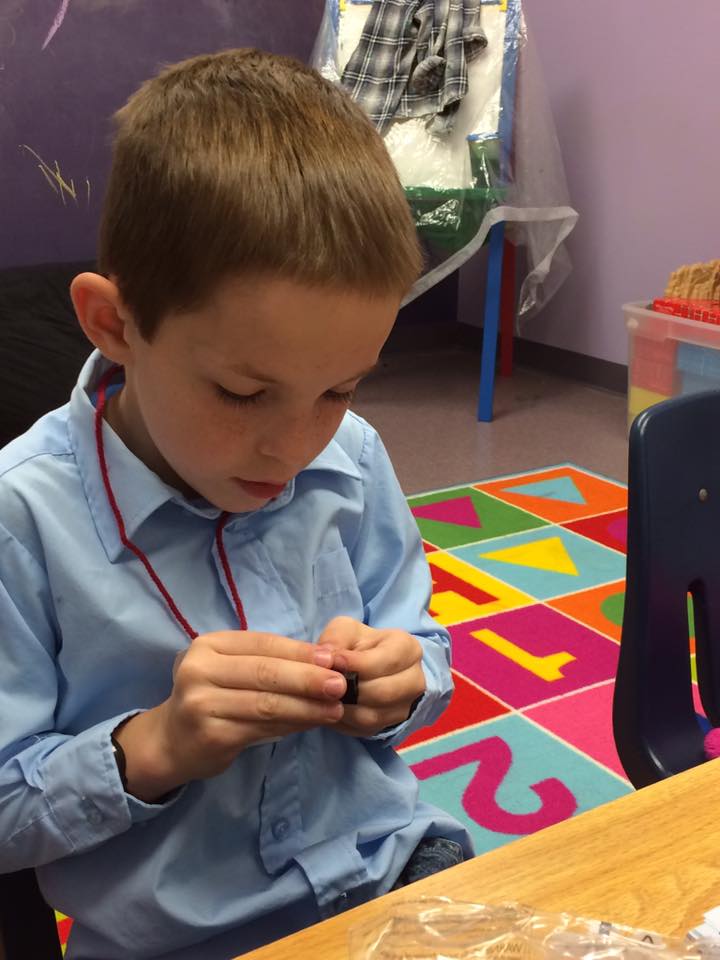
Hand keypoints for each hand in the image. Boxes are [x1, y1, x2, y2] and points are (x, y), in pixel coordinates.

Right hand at [114, 631, 347, 800]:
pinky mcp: (211, 735)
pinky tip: (313, 723)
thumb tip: (327, 661)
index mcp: (208, 645)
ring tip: (336, 708)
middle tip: (342, 684)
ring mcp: (201, 704)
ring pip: (267, 703)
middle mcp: (199, 670)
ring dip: (307, 706)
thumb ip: (270, 664)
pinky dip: (292, 725)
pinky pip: (261, 728)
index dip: (301, 651)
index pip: (263, 644)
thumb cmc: (212, 698)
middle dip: (308, 678)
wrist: (170, 742)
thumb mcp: (232, 670)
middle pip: (265, 672)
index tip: (335, 659)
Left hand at [317, 617, 424, 737]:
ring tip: (325, 695)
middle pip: (383, 692)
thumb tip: (326, 658)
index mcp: (408, 648)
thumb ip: (336, 638)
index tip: (334, 661)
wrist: (366, 667)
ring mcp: (406, 706)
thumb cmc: (358, 645)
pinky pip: (365, 729)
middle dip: (351, 689)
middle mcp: (415, 679)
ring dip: (344, 707)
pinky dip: (344, 721)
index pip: (387, 660)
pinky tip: (330, 708)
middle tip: (326, 683)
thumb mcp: (346, 630)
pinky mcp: (389, 725)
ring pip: (374, 715)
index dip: (357, 663)